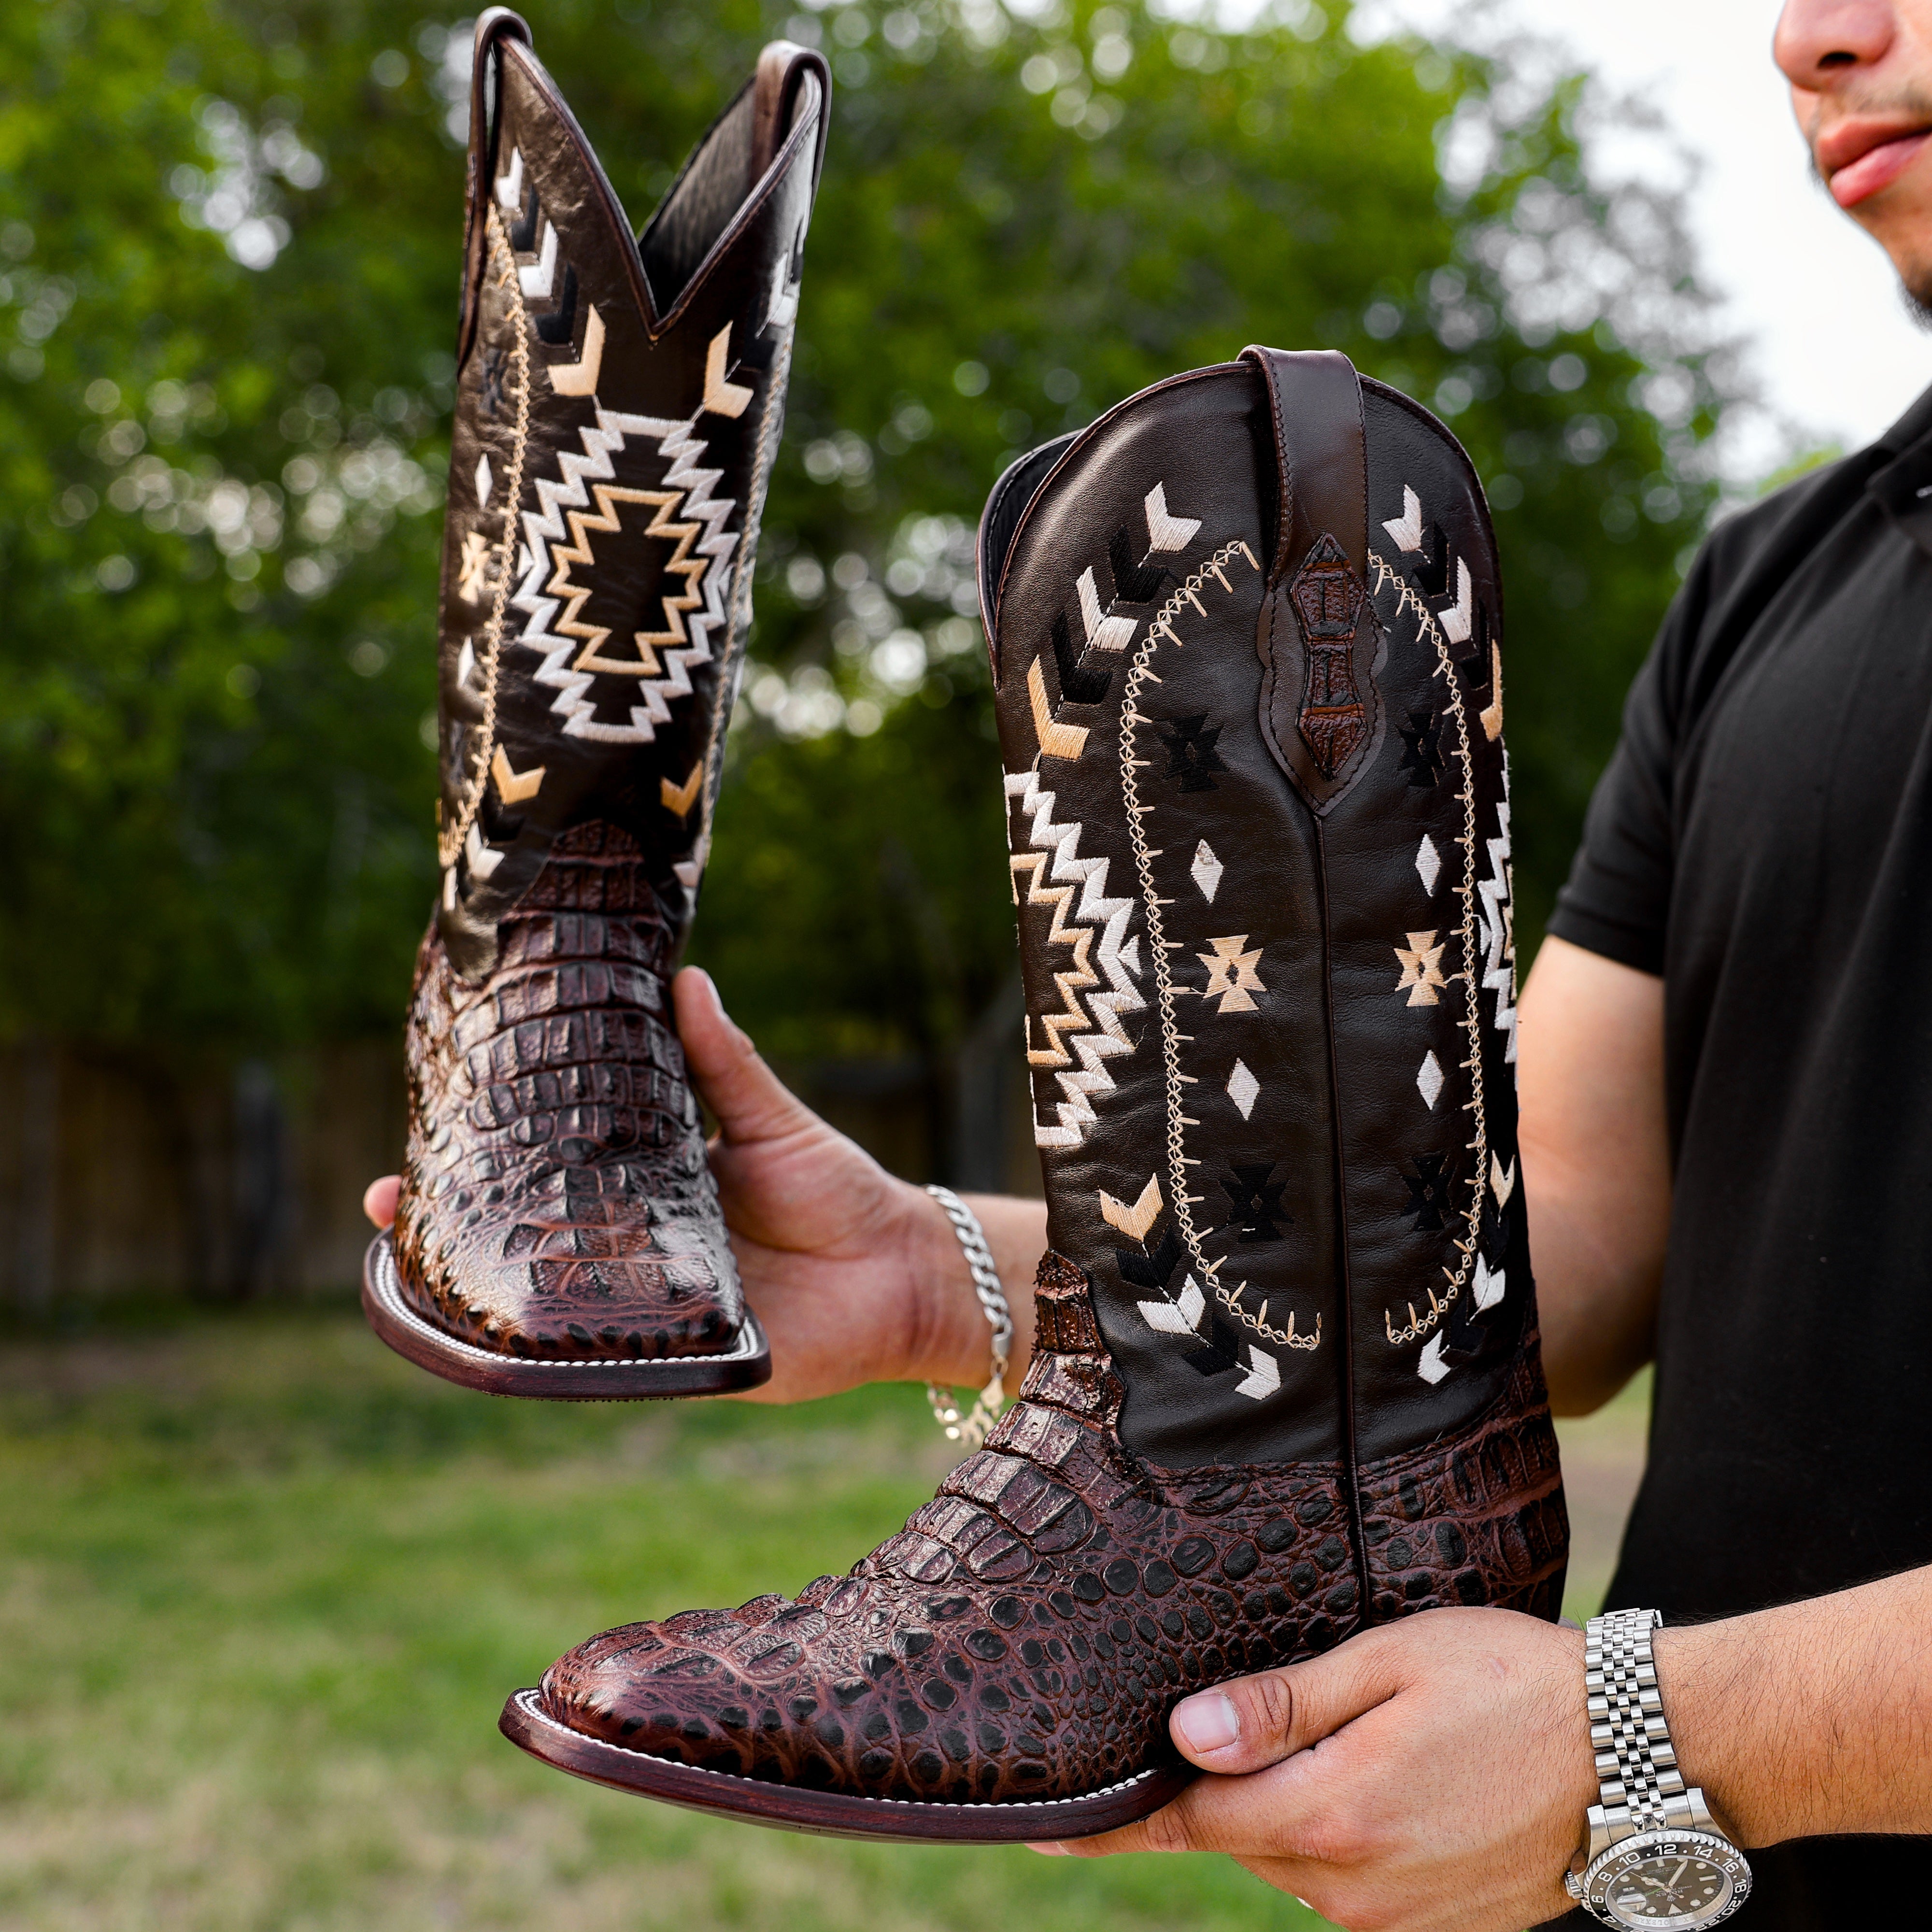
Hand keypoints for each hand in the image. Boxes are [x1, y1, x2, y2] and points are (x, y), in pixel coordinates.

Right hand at [363, 966, 1041, 1402]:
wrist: (903, 1272)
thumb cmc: (841, 1191)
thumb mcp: (773, 1121)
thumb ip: (726, 1062)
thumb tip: (685, 977)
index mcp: (649, 1186)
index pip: (553, 1168)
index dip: (488, 1160)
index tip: (419, 1141)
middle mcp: (637, 1248)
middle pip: (533, 1241)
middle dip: (458, 1228)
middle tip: (387, 1203)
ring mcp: (652, 1309)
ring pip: (555, 1307)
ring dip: (490, 1293)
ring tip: (421, 1270)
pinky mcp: (682, 1361)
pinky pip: (612, 1364)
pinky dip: (565, 1356)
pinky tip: (511, 1343)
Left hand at [1042, 1608, 1594, 1931]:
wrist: (1639, 1752)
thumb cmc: (1513, 1681)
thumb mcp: (1390, 1663)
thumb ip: (1284, 1706)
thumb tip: (1185, 1735)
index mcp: (1336, 1815)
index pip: (1189, 1823)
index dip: (1110, 1822)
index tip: (1040, 1822)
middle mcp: (1358, 1889)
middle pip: (1242, 1838)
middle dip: (1220, 1789)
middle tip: (1222, 1725)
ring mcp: (1400, 1921)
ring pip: (1295, 1864)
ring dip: (1287, 1809)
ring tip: (1331, 1740)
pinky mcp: (1438, 1930)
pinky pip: (1351, 1886)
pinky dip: (1337, 1838)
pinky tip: (1379, 1782)